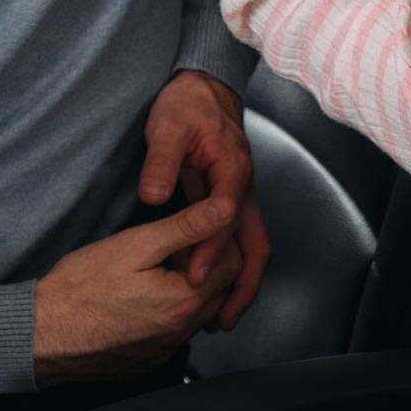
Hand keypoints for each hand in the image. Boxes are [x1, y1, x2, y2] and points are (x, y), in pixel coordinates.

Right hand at [33, 197, 243, 381]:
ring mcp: (165, 350)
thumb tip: (224, 209)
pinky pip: (175, 331)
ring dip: (189, 287)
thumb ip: (186, 226)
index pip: (233, 263)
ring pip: (200, 312)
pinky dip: (170, 310)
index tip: (185, 231)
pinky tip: (142, 296)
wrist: (39, 333)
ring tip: (154, 270)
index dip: (213, 239)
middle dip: (206, 263)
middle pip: (222, 289)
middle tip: (170, 248)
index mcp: (185, 301)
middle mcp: (181, 332)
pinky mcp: (148, 359)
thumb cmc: (78, 289)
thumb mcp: (136, 244)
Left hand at [142, 71, 270, 329]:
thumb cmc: (188, 106)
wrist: (204, 90)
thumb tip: (154, 196)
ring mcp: (242, 197)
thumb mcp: (168, 126)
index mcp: (231, 171)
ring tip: (223, 317)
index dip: (210, 251)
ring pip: (253, 247)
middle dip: (244, 284)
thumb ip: (161, 162)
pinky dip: (235, 268)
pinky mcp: (233, 202)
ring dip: (243, 282)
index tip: (192, 277)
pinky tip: (214, 286)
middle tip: (223, 319)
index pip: (225, 220)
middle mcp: (244, 189)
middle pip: (256, 245)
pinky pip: (241, 241)